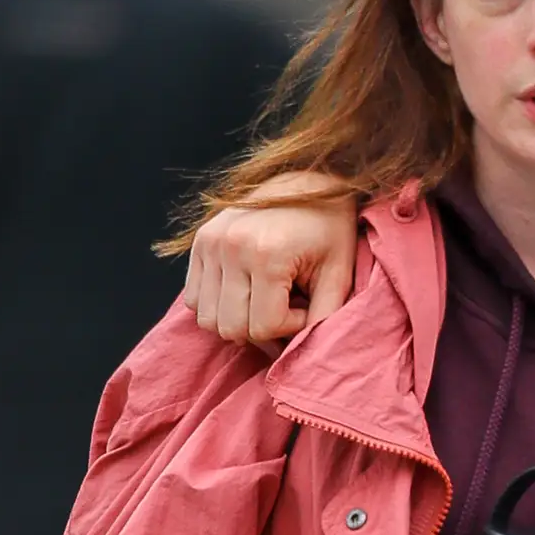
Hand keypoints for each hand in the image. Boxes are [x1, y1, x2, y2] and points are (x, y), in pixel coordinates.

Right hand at [183, 171, 359, 343]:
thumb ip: (324, 317)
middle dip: (262, 329)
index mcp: (266, 254)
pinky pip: (194, 298)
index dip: (289, 327)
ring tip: (268, 297)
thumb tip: (299, 354)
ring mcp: (209, 242)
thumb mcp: (339, 273)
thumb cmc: (330, 228)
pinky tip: (247, 289)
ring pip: (207, 318)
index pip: (262, 328)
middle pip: (230, 328)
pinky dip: (218, 304)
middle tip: (288, 305)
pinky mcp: (199, 241)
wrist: (310, 180)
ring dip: (237, 319)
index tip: (306, 305)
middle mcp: (230, 247)